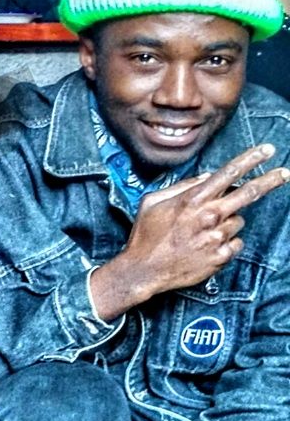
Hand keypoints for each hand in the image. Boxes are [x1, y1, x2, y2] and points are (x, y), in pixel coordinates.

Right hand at [123, 144, 289, 297]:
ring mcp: (217, 238)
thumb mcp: (153, 201)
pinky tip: (205, 245)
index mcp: (192, 199)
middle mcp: (209, 216)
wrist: (144, 270)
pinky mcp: (221, 257)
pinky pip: (235, 243)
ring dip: (226, 221)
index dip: (250, 159)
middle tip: (284, 173)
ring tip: (201, 231)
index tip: (267, 150)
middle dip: (270, 180)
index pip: (228, 173)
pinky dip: (225, 242)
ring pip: (238, 221)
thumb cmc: (146, 234)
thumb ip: (182, 187)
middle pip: (248, 193)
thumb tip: (207, 178)